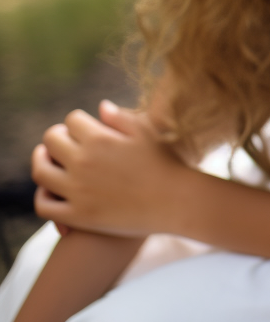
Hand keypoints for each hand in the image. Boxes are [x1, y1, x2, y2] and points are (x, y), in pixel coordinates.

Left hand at [31, 101, 192, 237]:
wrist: (176, 201)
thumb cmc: (166, 163)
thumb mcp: (147, 133)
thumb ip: (121, 117)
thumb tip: (100, 106)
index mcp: (100, 139)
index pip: (72, 120)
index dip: (77, 121)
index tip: (83, 127)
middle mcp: (83, 162)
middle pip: (51, 141)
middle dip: (57, 137)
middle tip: (63, 140)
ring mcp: (78, 190)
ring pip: (41, 172)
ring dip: (42, 162)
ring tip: (49, 161)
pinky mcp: (78, 215)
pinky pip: (44, 205)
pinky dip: (43, 196)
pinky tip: (52, 191)